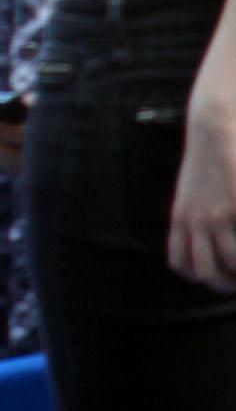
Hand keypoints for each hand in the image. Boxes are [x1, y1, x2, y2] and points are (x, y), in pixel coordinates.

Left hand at [169, 95, 235, 291]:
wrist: (210, 127)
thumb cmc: (205, 161)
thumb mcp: (191, 192)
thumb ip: (193, 216)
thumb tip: (203, 237)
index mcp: (180, 218)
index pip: (181, 264)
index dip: (200, 276)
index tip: (217, 274)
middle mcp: (195, 221)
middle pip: (205, 272)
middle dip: (226, 283)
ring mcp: (217, 214)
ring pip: (231, 263)